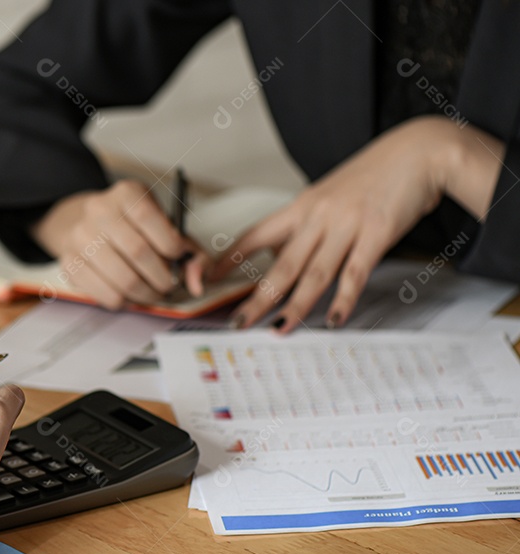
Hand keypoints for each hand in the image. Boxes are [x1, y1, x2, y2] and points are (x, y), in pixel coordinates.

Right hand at [34, 179, 205, 308]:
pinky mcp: (70, 264)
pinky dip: (127, 302)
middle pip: (138, 252)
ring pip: (124, 279)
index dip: (170, 243)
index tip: (178, 255)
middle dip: (162, 277)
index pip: (148, 217)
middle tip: (169, 285)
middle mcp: (98, 211)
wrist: (85, 224)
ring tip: (153, 292)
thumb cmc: (134, 229)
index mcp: (126, 193)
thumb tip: (198, 284)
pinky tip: (131, 294)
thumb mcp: (165, 227)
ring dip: (147, 294)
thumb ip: (192, 253)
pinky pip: (107, 295)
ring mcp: (80, 238)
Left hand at [202, 116, 503, 332]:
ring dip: (295, 307)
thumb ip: (306, 227)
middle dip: (257, 299)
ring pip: (313, 274)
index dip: (229, 259)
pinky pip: (355, 273)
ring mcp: (346, 225)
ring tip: (278, 330)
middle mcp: (318, 216)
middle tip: (238, 323)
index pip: (254, 235)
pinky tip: (334, 319)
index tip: (207, 279)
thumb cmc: (373, 177)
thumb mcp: (328, 197)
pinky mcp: (376, 234)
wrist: (418, 151)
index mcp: (301, 207)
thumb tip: (283, 258)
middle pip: (280, 265)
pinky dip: (343, 300)